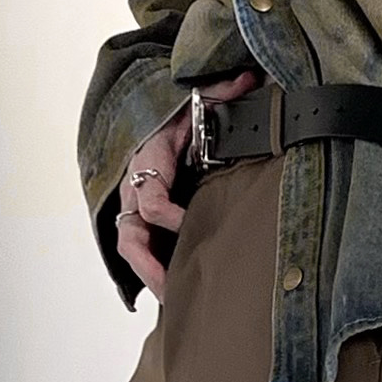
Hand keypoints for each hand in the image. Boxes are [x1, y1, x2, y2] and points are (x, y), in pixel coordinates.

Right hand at [115, 69, 262, 297]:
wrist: (158, 119)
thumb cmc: (178, 115)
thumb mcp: (199, 102)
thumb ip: (223, 94)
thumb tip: (250, 81)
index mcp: (148, 158)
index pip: (149, 196)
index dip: (168, 215)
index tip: (191, 226)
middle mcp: (135, 187)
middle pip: (130, 234)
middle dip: (149, 264)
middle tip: (172, 287)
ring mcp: (134, 207)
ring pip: (131, 248)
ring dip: (149, 276)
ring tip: (173, 300)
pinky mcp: (140, 220)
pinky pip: (140, 251)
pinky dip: (152, 272)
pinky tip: (173, 294)